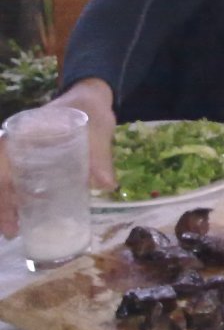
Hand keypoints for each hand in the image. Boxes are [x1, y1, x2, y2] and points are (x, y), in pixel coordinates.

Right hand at [0, 79, 116, 238]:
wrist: (93, 98)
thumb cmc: (90, 110)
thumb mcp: (97, 129)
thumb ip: (100, 155)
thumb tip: (107, 185)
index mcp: (24, 133)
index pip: (0, 160)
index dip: (0, 186)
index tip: (6, 207)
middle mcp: (18, 144)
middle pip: (2, 176)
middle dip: (2, 203)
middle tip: (11, 231)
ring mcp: (26, 154)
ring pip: (9, 182)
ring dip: (8, 205)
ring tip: (14, 231)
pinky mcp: (37, 162)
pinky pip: (23, 182)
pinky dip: (22, 199)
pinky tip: (28, 218)